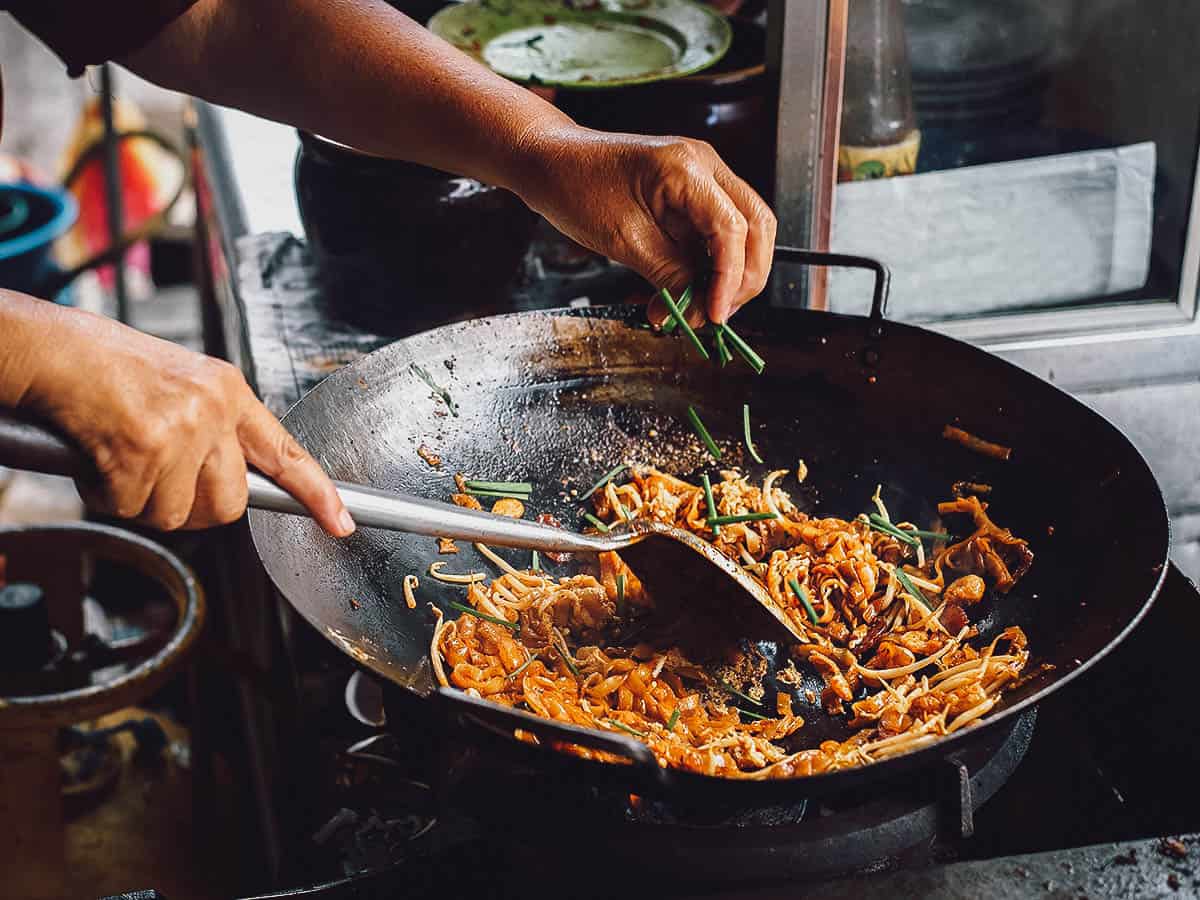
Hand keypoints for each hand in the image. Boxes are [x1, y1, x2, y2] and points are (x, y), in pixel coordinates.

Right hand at [6, 298, 353, 535]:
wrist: (49, 349)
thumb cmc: (100, 365)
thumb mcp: (177, 385)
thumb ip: (209, 429)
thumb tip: (220, 482)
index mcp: (228, 391)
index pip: (286, 453)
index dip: (318, 493)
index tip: (341, 522)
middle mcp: (213, 410)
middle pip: (229, 504)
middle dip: (190, 509)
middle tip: (152, 480)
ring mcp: (183, 429)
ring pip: (176, 513)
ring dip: (140, 501)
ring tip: (117, 457)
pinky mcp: (144, 449)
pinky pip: (131, 508)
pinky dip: (105, 494)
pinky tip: (95, 458)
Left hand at [515, 126, 776, 325]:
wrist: (549, 162)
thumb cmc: (576, 187)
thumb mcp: (623, 239)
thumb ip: (668, 273)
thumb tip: (697, 308)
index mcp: (688, 168)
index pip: (733, 229)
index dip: (730, 279)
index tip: (714, 315)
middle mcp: (705, 166)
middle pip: (756, 227)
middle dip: (744, 279)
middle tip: (715, 316)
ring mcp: (702, 179)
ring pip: (742, 233)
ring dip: (725, 277)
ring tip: (693, 311)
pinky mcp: (691, 195)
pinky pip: (714, 236)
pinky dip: (705, 268)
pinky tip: (682, 294)